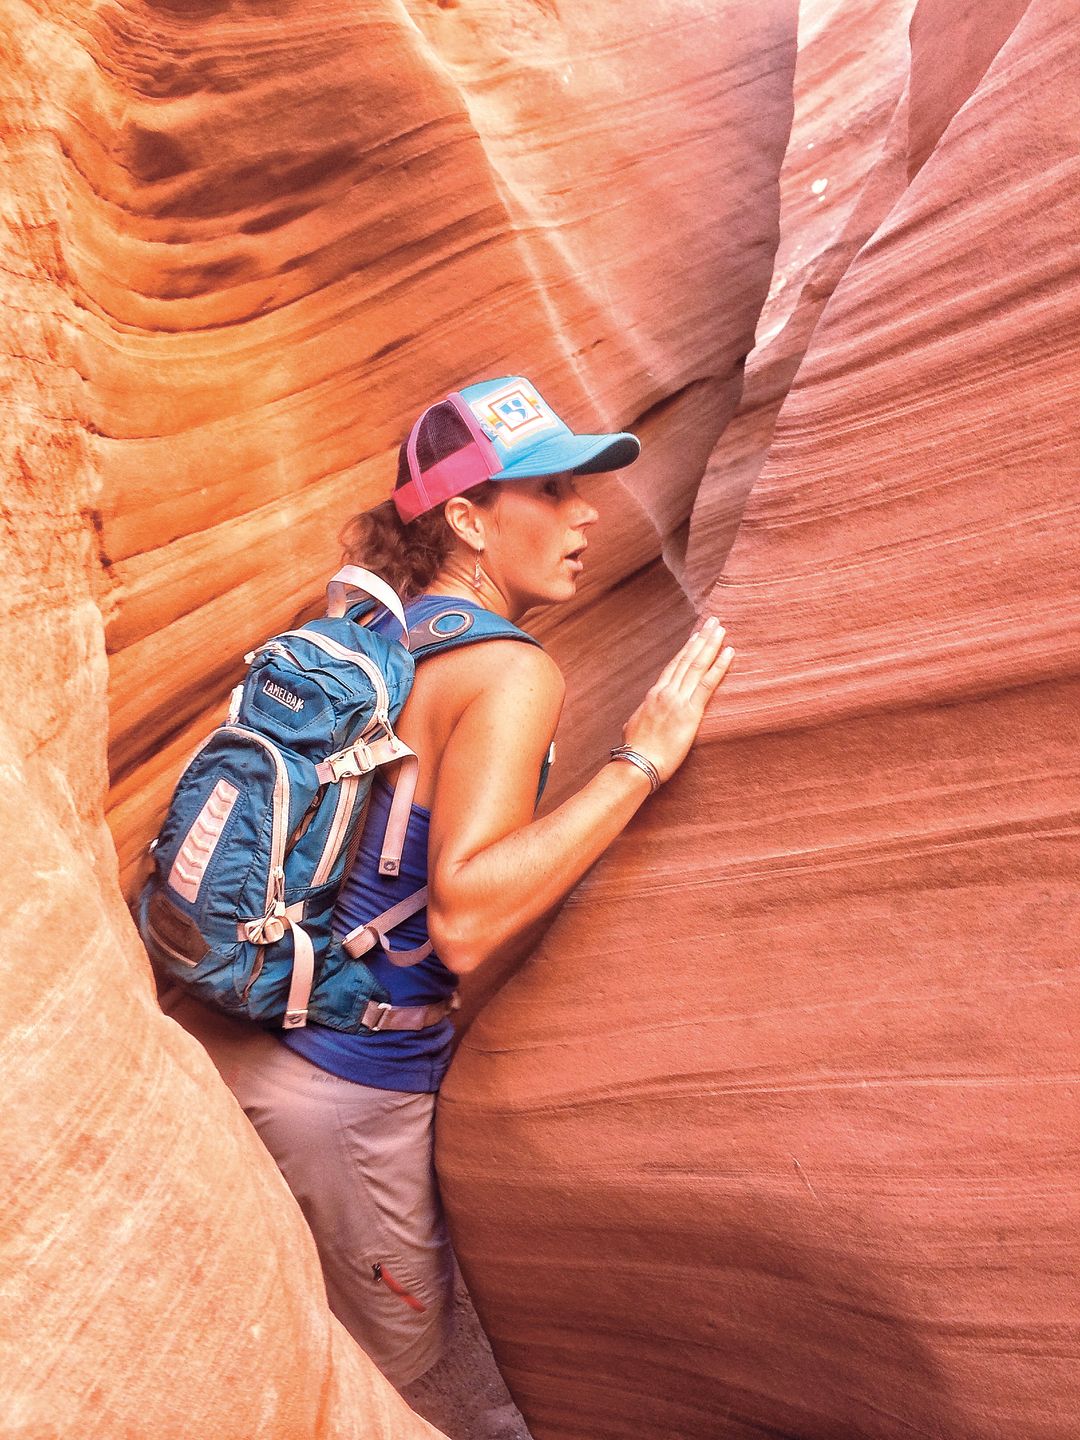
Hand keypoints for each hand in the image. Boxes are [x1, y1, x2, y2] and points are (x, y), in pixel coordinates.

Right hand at [620, 617, 733, 782]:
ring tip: (721, 629)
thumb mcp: (633, 728)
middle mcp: (666, 692)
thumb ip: (640, 718)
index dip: (686, 650)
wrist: (636, 764)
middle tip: (713, 622)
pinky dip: (719, 666)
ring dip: (711, 644)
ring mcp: (678, 700)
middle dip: (701, 639)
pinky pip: (707, 683)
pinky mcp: (690, 712)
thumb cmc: (634, 751)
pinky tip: (729, 652)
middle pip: (687, 659)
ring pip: (697, 665)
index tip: (696, 636)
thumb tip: (637, 719)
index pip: (673, 667)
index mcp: (653, 695)